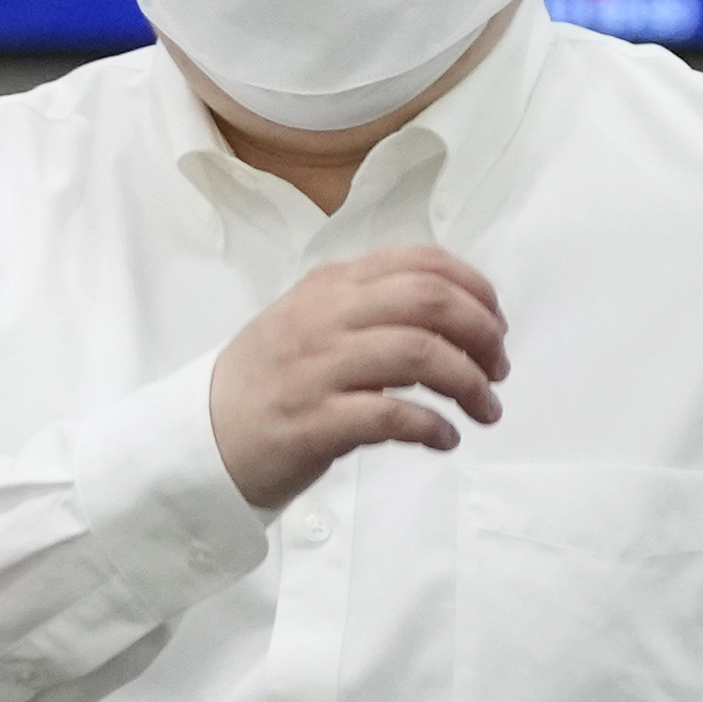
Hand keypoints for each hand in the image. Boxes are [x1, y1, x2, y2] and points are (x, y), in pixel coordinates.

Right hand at [208, 249, 507, 511]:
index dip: (476, 291)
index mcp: (331, 285)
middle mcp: (325, 317)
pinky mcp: (314, 421)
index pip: (421, 263)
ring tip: (484, 409)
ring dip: (469, 384)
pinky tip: (444, 439)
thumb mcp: (313, 319)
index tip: (496, 325)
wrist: (203, 435)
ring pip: (419, 354)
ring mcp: (317, 368)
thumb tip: (456, 312)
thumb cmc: (272, 379)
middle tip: (498, 369)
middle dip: (482, 333)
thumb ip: (372, 304)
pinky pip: (392, 416)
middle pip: (429, 301)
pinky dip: (433, 428)